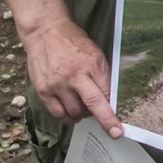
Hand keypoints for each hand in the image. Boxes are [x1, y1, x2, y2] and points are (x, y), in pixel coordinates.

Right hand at [21, 16, 122, 137]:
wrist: (46, 32)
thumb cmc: (74, 42)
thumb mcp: (95, 54)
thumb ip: (102, 76)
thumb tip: (109, 100)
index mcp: (92, 64)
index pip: (106, 94)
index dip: (112, 113)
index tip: (118, 129)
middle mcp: (74, 75)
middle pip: (91, 105)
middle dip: (104, 121)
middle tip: (111, 129)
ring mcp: (57, 84)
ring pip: (74, 112)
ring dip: (82, 116)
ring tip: (85, 109)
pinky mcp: (43, 90)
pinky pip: (57, 113)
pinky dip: (67, 117)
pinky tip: (71, 112)